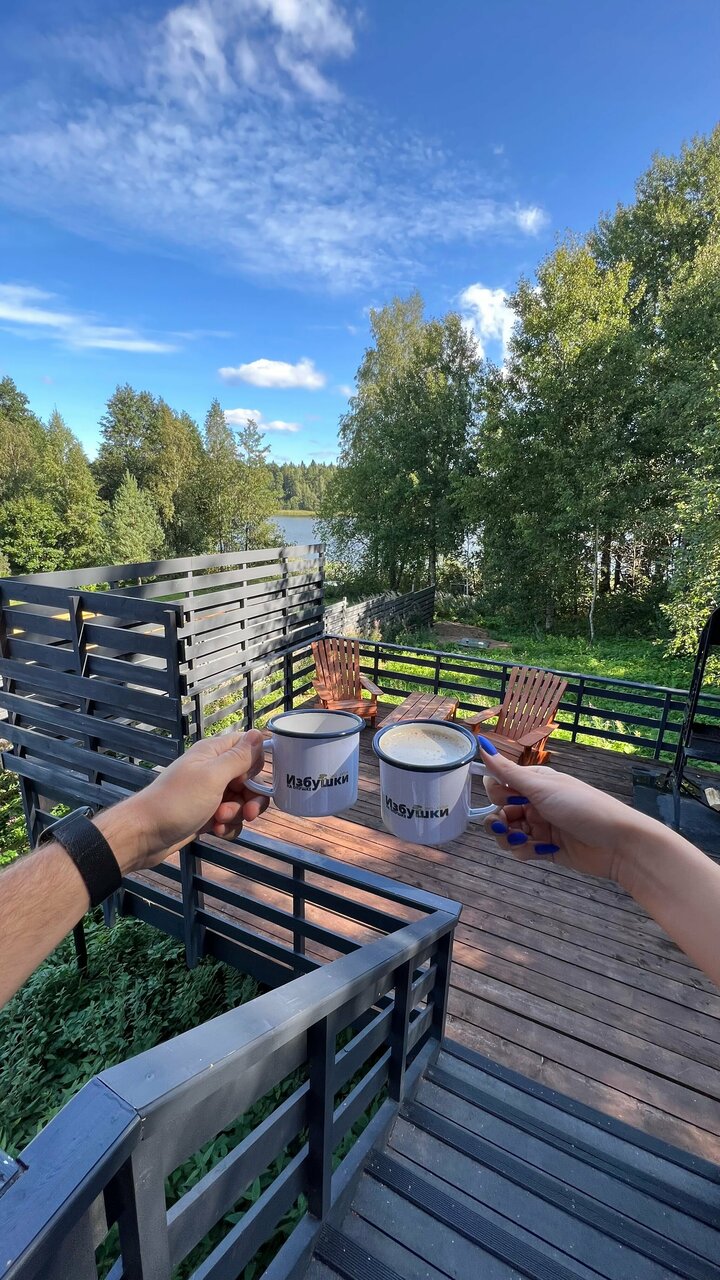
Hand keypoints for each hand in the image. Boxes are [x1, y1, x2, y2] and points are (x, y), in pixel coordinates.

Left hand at [99, 730, 268, 871]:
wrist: (145, 835)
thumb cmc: (177, 801)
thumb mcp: (212, 776)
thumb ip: (238, 757)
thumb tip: (260, 731)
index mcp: (214, 753)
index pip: (247, 746)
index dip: (257, 763)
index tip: (255, 780)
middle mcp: (213, 770)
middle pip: (249, 779)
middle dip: (251, 798)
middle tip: (247, 812)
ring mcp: (210, 794)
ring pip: (242, 801)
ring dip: (238, 814)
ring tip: (220, 822)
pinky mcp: (207, 815)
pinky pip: (230, 819)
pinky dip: (227, 826)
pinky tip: (216, 832)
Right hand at [477, 739, 647, 880]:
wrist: (618, 843)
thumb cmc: (583, 806)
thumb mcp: (542, 787)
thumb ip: (508, 771)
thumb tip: (481, 743)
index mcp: (535, 783)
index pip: (500, 785)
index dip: (496, 793)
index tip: (504, 799)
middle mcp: (536, 803)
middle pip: (500, 812)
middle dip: (498, 821)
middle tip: (505, 826)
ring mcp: (541, 827)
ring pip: (508, 833)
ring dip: (508, 838)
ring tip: (523, 840)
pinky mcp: (547, 849)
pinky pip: (522, 850)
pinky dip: (525, 851)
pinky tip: (541, 850)